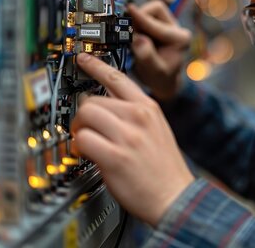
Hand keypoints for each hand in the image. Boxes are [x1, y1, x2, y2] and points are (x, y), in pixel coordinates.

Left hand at [70, 53, 194, 225]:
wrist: (176, 197)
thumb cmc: (165, 169)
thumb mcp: (157, 130)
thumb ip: (136, 115)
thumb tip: (107, 106)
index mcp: (148, 108)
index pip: (117, 78)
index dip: (95, 66)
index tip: (82, 58)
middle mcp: (138, 117)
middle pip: (92, 99)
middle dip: (83, 115)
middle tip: (85, 128)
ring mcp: (127, 136)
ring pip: (85, 115)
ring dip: (79, 129)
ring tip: (86, 142)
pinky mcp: (115, 157)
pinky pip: (82, 139)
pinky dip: (78, 146)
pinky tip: (86, 154)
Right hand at [128, 0, 190, 100]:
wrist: (163, 81)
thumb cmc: (161, 78)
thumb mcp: (155, 72)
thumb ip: (147, 57)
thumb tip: (138, 40)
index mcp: (181, 38)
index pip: (158, 24)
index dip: (142, 18)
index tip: (129, 10)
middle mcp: (176, 28)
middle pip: (155, 10)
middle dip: (139, 18)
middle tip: (127, 33)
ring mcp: (167, 24)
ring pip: (149, 11)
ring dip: (137, 22)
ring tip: (132, 40)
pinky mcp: (158, 24)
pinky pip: (144, 16)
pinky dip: (135, 24)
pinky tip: (134, 38)